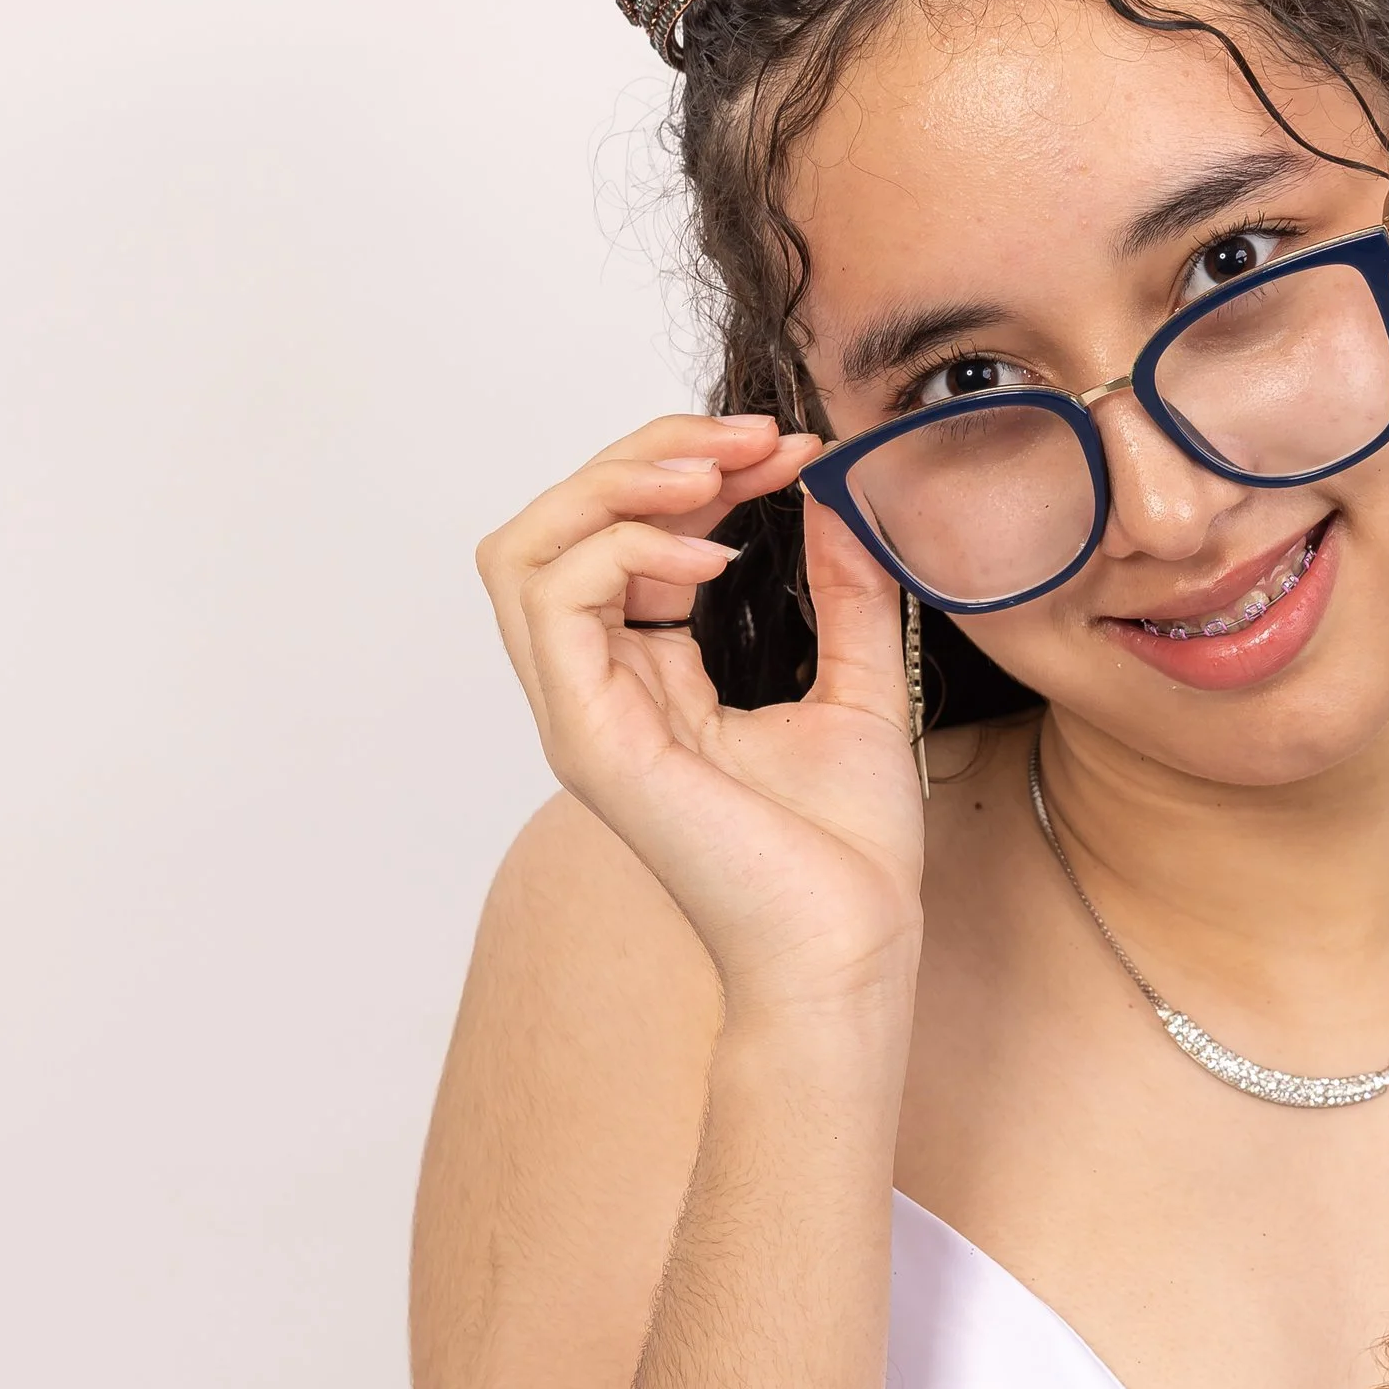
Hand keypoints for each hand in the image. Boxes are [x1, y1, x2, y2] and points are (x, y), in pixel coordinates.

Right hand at [478, 413, 924, 1020]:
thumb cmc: (848, 856)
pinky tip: (714, 557)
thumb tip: (835, 497)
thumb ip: (845, 592)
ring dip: (617, 486)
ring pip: (525, 550)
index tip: (792, 449)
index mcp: (650, 681)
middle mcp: (599, 692)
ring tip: (717, 478)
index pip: (618, 536)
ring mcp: (582, 715)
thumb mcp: (863, 686)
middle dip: (648, 453)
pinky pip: (553, 602)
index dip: (693, 468)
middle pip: (554, 524)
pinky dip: (623, 549)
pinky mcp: (589, 738)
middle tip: (751, 440)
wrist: (849, 948)